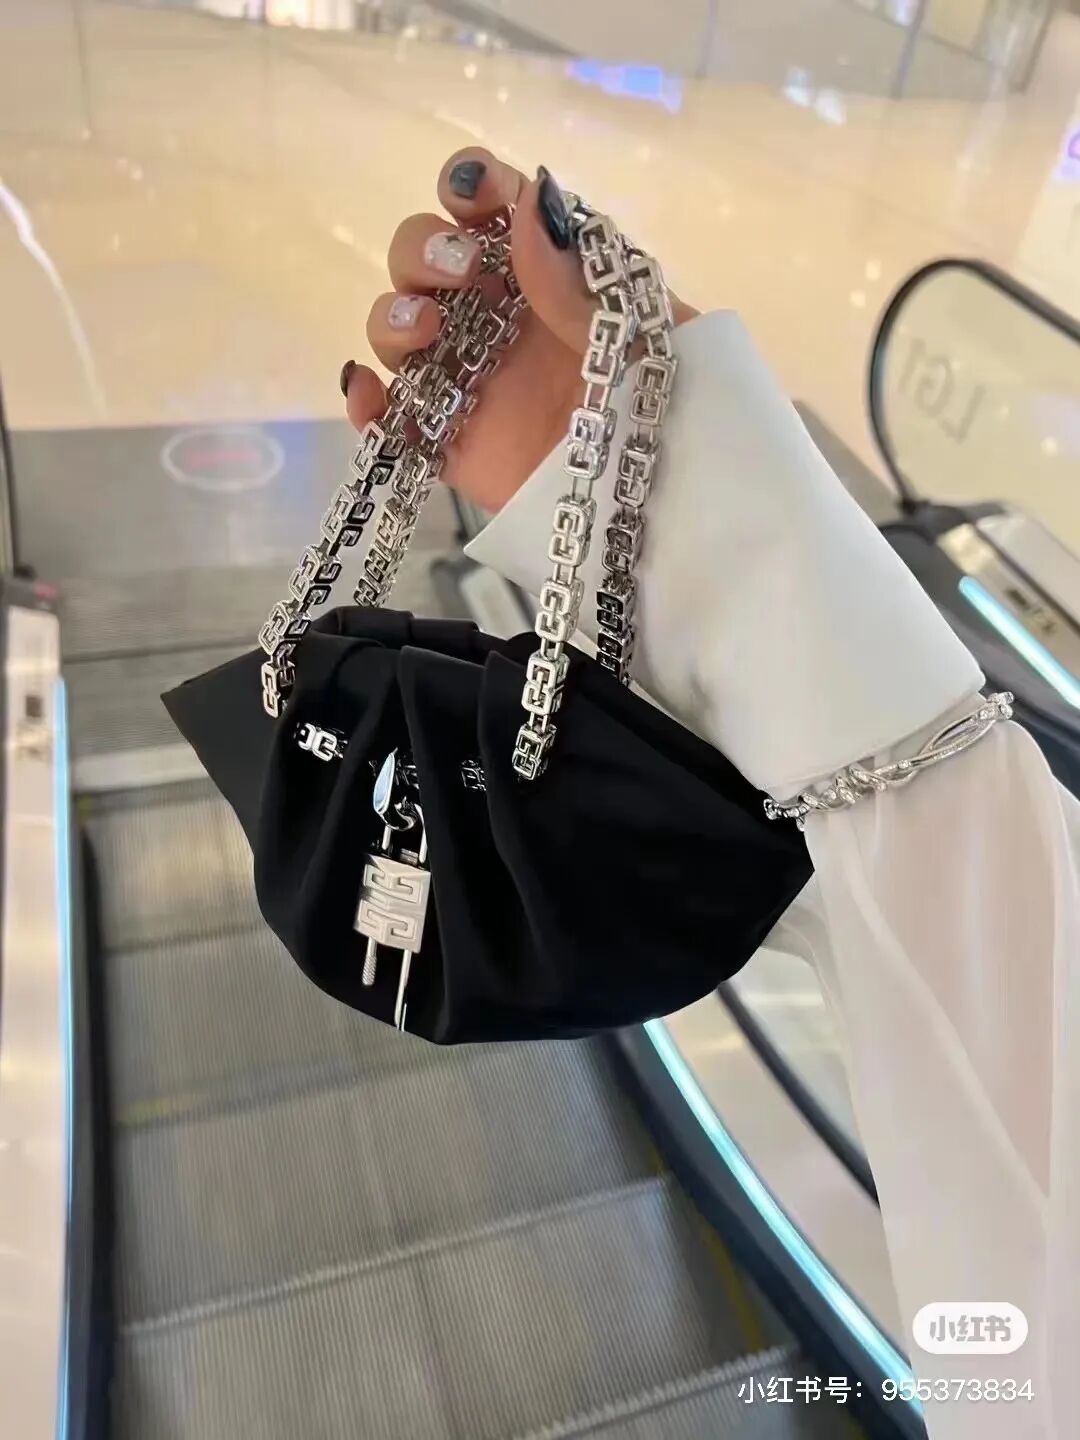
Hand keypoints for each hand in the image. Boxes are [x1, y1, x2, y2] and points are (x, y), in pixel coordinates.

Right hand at [341, 149, 695, 513]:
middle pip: (422, 260)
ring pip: (396, 330)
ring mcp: (465, 380)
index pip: (487, 208)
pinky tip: (368, 391)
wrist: (672, 495)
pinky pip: (390, 420)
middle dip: (422, 249)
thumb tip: (526, 205)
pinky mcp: (450, 444)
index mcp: (541, 272)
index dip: (470, 186)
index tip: (474, 192)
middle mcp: (492, 317)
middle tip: (460, 272)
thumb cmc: (666, 398)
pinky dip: (365, 404)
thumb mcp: (637, 327)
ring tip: (425, 331)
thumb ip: (574, 276)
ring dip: (391, 317)